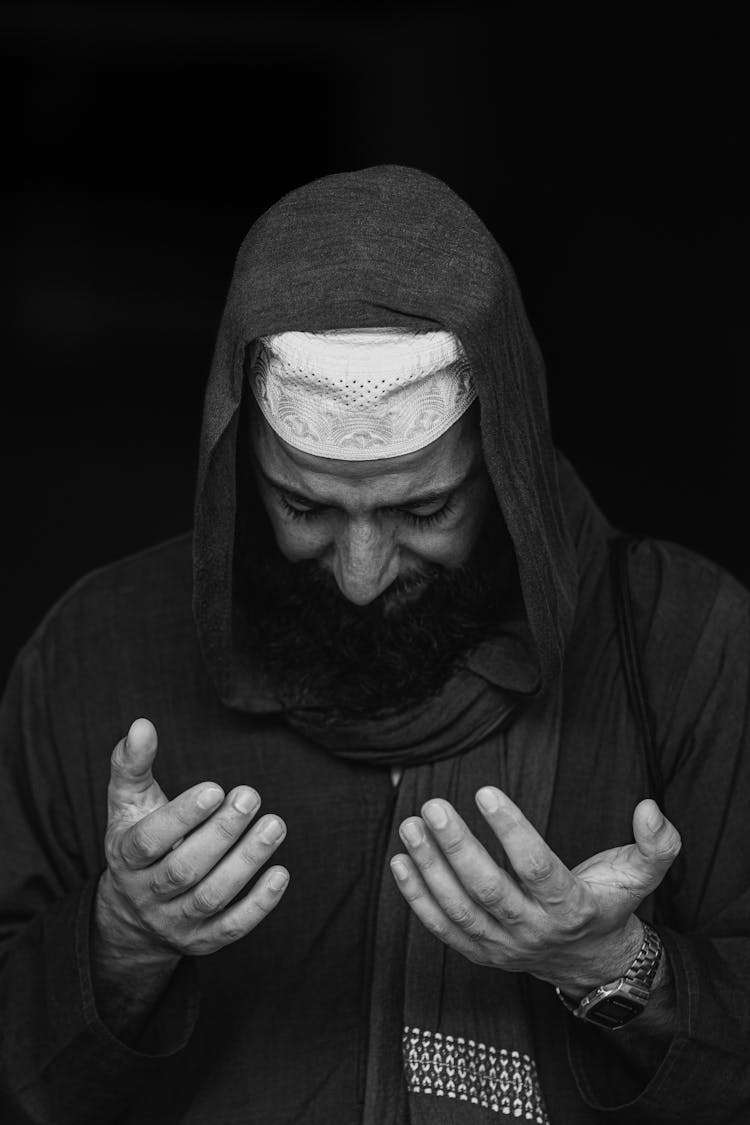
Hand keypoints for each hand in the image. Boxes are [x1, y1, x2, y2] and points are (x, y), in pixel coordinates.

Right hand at [96, 718, 288, 962]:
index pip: (149, 841)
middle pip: (184, 869)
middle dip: (221, 833)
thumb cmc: (139, 839)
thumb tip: (142, 725)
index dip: (181, 817)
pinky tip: (281, 873)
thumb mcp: (128, 803)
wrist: (131, 912)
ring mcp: (174, 921)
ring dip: (246, 862)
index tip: (216, 788)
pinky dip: (258, 906)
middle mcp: (146, 894)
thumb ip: (132, 764)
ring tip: (275, 825)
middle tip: (250, 796)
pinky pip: (231, 928)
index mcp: (126, 857)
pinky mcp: (201, 940)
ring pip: (210, 897)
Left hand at [390, 787, 680, 994]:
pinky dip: (417, 897)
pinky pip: (442, 929)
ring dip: (429, 867)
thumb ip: (657, 844)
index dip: (511, 832)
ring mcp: (503, 946)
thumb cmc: (608, 904)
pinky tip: (401, 860)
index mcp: (572, 908)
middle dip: (457, 848)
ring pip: (459, 910)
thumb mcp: (641, 875)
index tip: (486, 792)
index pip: (537, 870)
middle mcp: (534, 931)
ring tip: (410, 825)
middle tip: (433, 806)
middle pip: (489, 891)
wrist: (590, 963)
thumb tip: (650, 807)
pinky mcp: (480, 953)